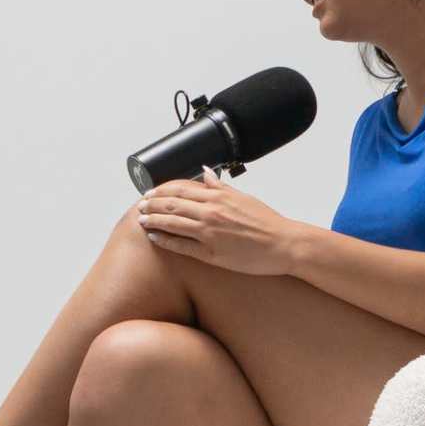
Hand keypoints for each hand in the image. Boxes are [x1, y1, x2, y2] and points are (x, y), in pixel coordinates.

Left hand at [131, 178, 305, 276]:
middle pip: (171, 204)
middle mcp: (211, 212)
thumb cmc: (266, 222)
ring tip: (142, 219)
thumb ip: (221, 186)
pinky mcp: (211, 253)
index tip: (150, 192)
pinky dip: (165, 240)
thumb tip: (205, 172)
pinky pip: (181, 246)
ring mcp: (209, 233)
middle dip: (151, 204)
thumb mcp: (243, 197)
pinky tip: (155, 237)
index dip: (160, 190)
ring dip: (153, 220)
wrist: (283, 244)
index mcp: (218, 197)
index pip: (180, 189)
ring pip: (172, 223)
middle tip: (141, 205)